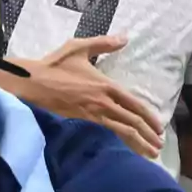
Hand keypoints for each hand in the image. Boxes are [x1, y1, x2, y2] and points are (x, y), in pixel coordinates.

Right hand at [12, 35, 164, 157]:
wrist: (32, 83)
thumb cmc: (55, 65)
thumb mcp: (79, 48)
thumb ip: (104, 44)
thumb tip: (125, 37)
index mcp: (106, 86)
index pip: (134, 104)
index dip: (149, 117)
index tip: (159, 127)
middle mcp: (103, 102)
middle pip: (132, 122)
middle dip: (148, 135)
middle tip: (160, 146)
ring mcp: (93, 114)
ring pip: (121, 131)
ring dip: (138, 143)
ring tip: (151, 154)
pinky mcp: (83, 121)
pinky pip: (107, 133)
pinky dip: (120, 141)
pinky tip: (127, 148)